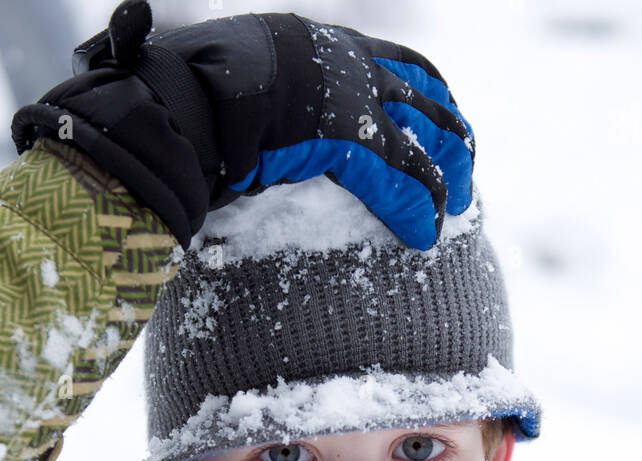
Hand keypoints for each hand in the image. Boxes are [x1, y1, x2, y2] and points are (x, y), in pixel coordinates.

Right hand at [11, 2, 474, 250]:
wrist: (178, 92)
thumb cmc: (185, 96)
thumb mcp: (227, 96)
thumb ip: (249, 117)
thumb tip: (237, 151)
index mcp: (316, 45)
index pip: (386, 62)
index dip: (416, 91)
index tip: (429, 118)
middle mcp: (344, 61)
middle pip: (421, 88)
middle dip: (448, 127)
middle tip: (463, 163)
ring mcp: (352, 95)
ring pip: (425, 132)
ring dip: (449, 171)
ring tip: (460, 204)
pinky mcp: (354, 137)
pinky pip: (404, 175)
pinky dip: (419, 206)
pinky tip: (428, 233)